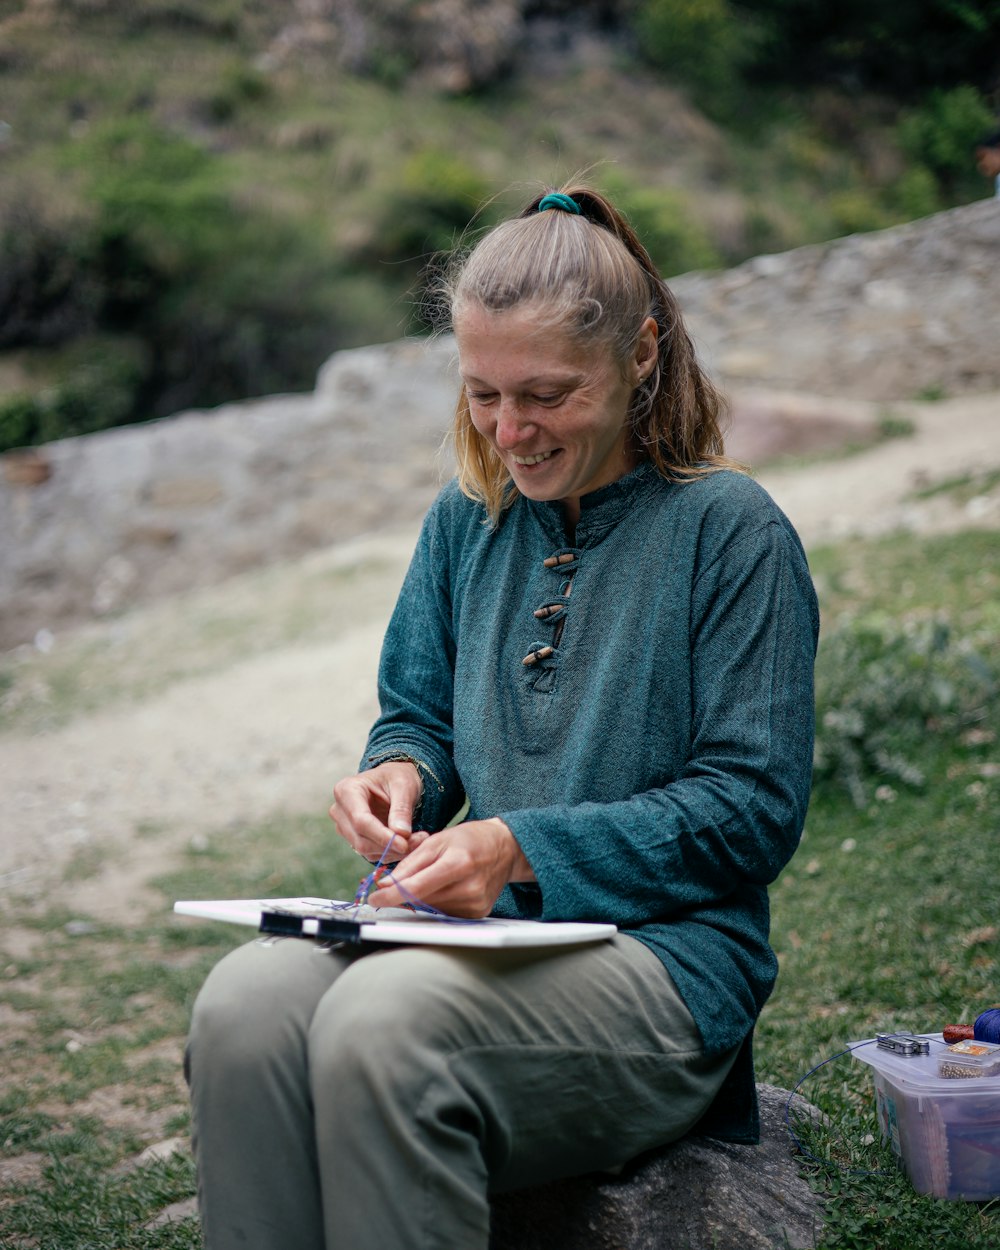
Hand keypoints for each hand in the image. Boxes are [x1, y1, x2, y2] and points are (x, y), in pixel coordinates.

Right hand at [330, 761, 426, 861]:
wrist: (394, 781)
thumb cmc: (398, 777)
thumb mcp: (404, 786)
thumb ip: (402, 809)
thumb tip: (401, 834)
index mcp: (347, 790)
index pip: (360, 821)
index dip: (382, 836)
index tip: (404, 844)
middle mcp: (339, 810)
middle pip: (361, 839)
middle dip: (390, 846)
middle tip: (420, 841)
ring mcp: (344, 826)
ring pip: (365, 850)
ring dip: (393, 851)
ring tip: (418, 840)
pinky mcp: (353, 838)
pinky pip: (371, 854)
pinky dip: (390, 853)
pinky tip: (408, 843)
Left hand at [370, 818, 534, 917]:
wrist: (504, 849)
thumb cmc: (469, 840)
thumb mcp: (436, 840)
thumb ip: (410, 863)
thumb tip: (386, 884)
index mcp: (458, 864)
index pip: (417, 887)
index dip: (391, 895)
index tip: (374, 898)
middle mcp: (469, 888)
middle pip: (422, 900)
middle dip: (404, 893)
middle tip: (399, 882)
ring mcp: (475, 904)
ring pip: (430, 908)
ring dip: (421, 898)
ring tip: (432, 878)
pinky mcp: (477, 914)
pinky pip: (444, 913)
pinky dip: (436, 902)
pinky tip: (444, 888)